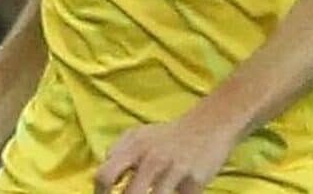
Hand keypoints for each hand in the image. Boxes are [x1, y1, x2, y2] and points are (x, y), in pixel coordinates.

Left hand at [94, 111, 240, 193]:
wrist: (208, 126)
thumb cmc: (168, 135)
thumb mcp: (138, 135)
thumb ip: (117, 151)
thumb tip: (104, 174)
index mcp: (133, 149)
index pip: (105, 176)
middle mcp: (151, 160)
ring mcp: (174, 171)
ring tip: (156, 192)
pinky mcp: (194, 182)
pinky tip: (174, 192)